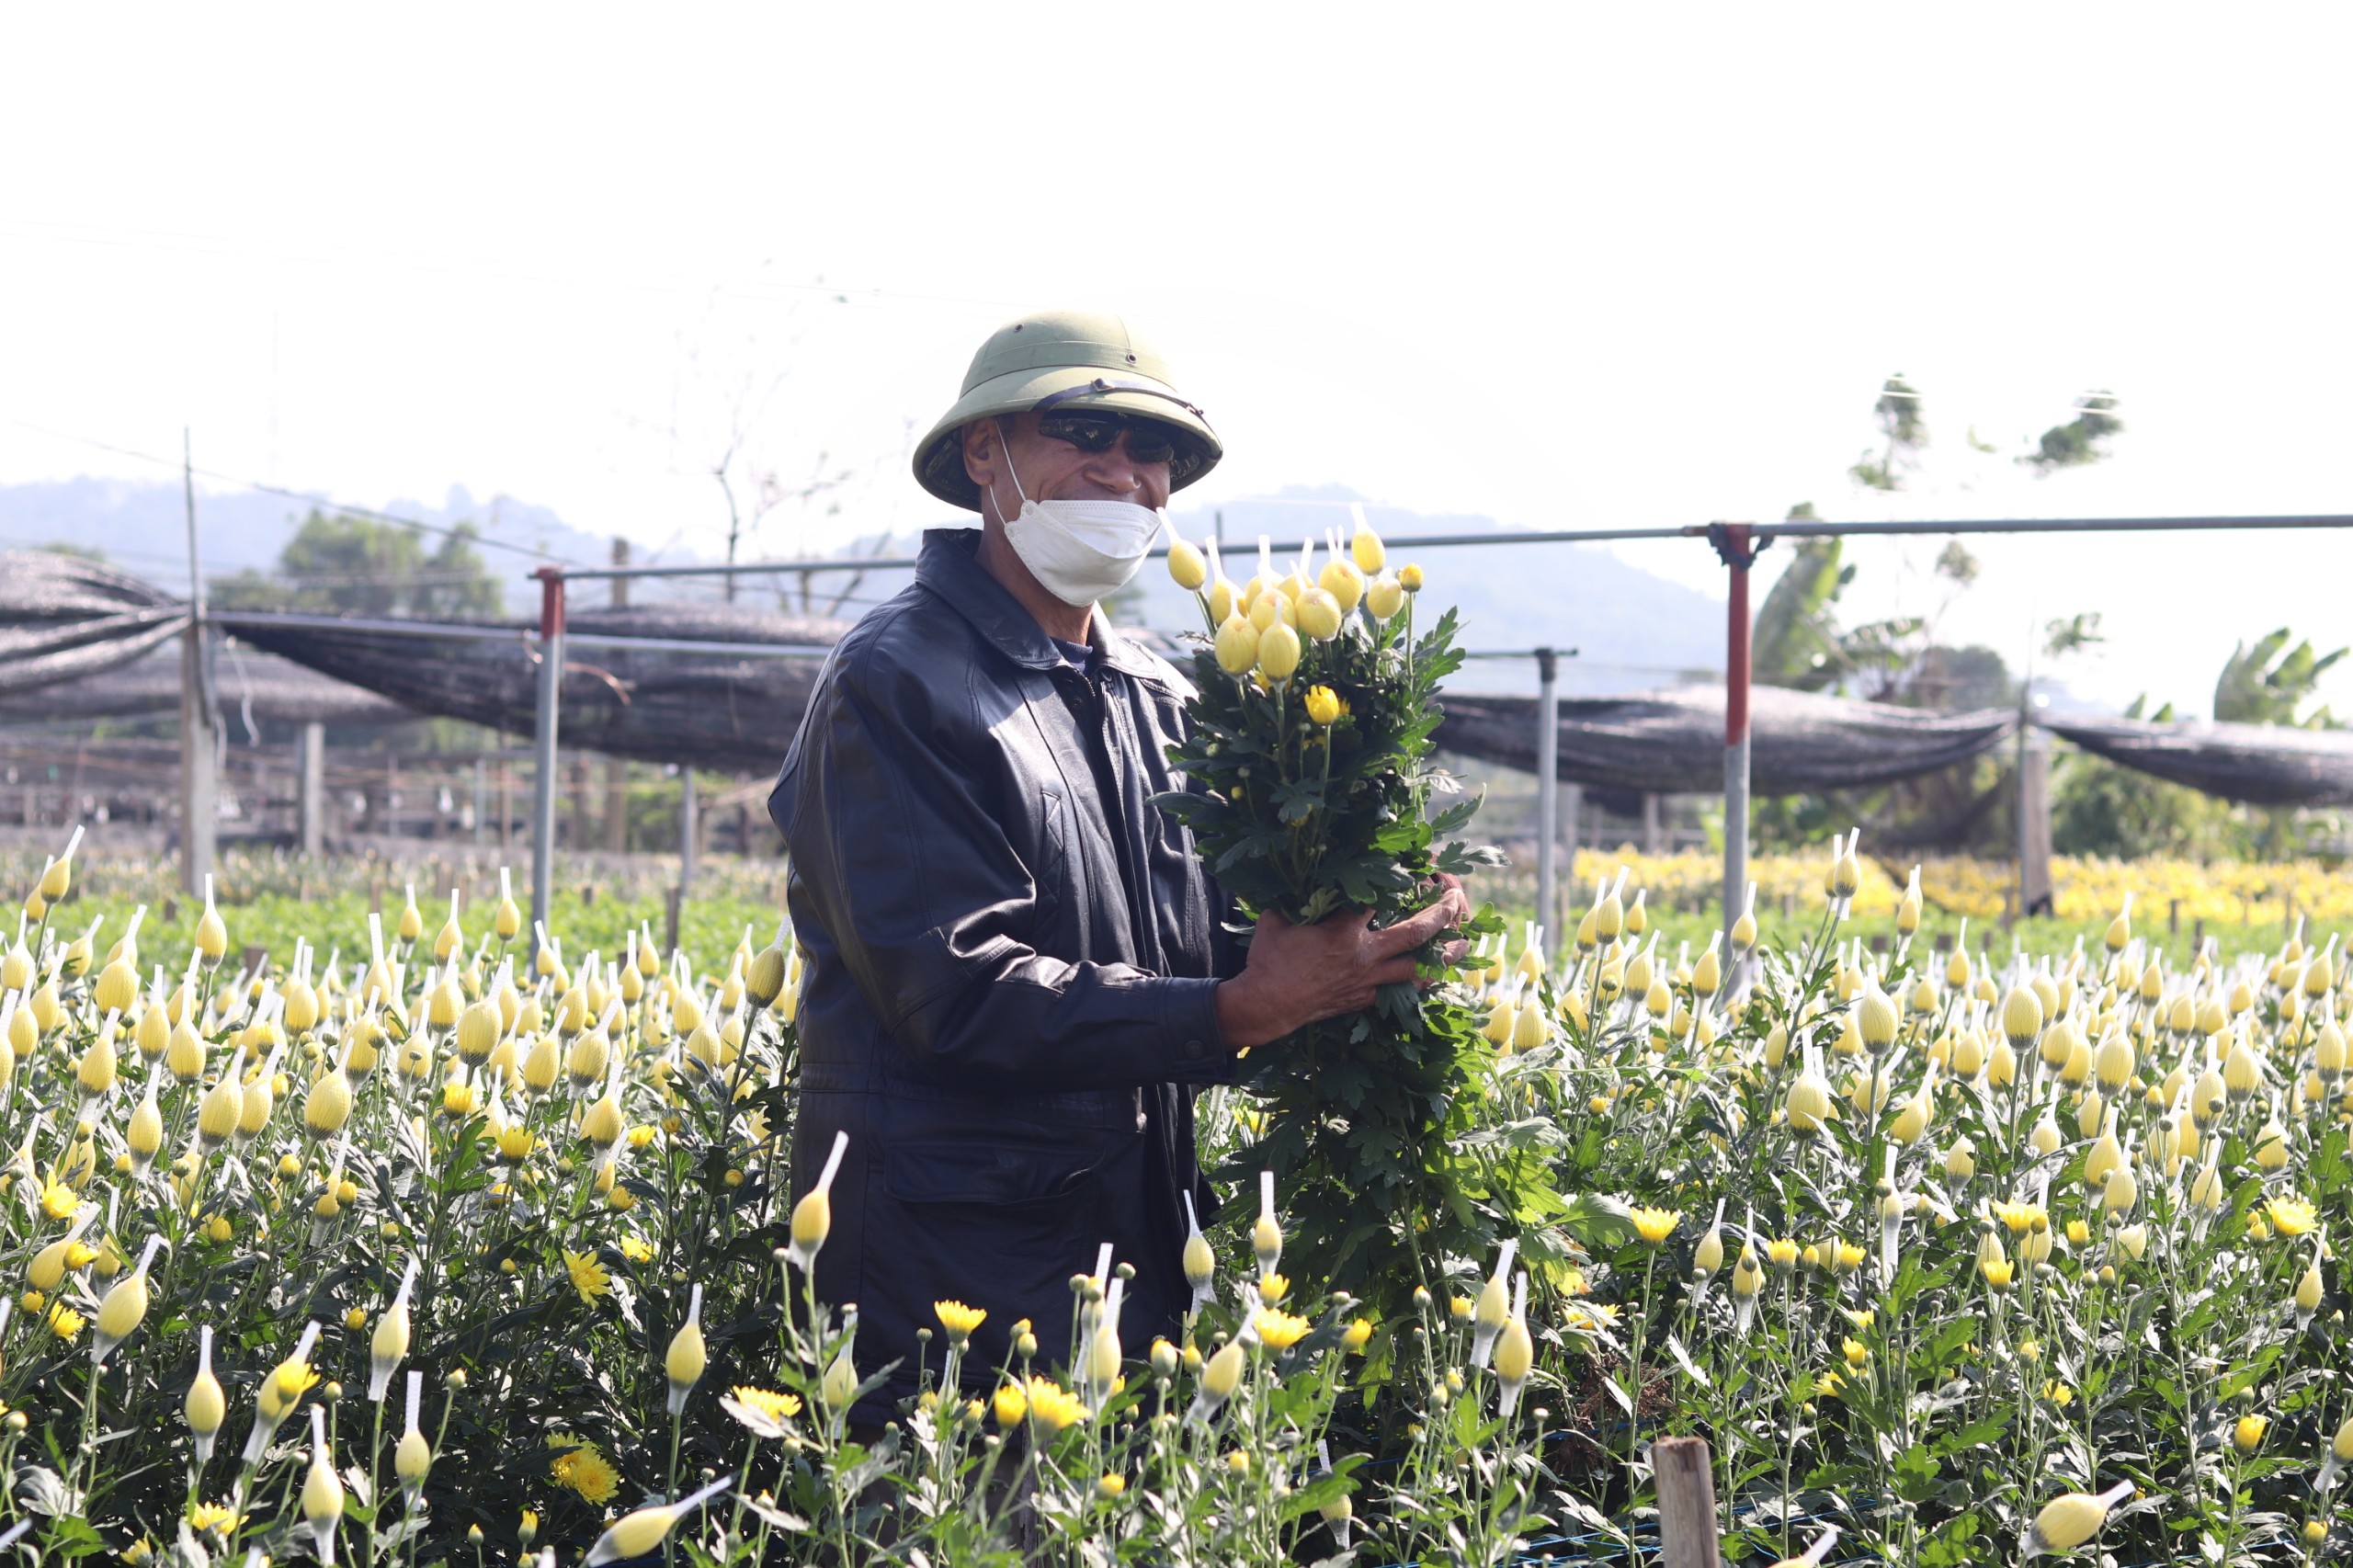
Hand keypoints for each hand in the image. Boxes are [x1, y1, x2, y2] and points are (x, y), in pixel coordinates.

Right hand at [1214, 874, 1471, 1052]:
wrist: (1266, 1005)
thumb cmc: (1268, 959)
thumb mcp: (1277, 918)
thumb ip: (1297, 897)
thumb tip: (1301, 876)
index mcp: (1345, 929)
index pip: (1382, 896)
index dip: (1402, 876)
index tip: (1419, 864)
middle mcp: (1365, 954)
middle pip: (1417, 932)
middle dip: (1442, 913)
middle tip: (1455, 898)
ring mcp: (1368, 981)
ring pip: (1419, 969)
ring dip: (1444, 955)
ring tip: (1463, 943)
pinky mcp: (1364, 1000)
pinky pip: (1399, 990)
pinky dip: (1417, 981)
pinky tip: (1429, 974)